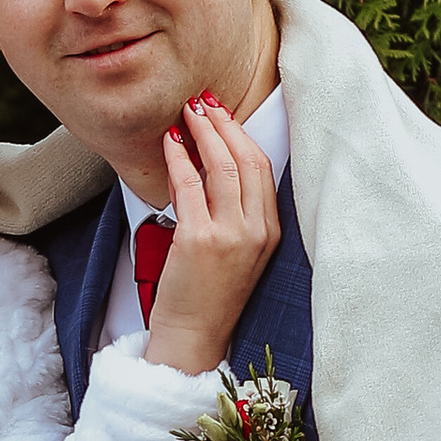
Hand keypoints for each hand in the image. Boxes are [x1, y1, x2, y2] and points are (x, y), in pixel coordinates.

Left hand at [147, 95, 281, 375]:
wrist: (194, 337)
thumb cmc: (208, 296)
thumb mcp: (235, 251)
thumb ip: (232, 212)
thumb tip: (208, 164)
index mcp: (270, 232)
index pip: (263, 168)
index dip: (242, 135)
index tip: (223, 114)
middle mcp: (255, 231)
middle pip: (246, 159)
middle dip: (223, 124)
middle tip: (202, 102)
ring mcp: (229, 235)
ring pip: (221, 166)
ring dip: (202, 133)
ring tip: (186, 113)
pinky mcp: (199, 240)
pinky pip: (190, 186)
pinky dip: (179, 158)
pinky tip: (170, 142)